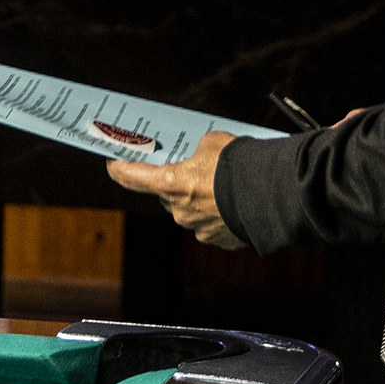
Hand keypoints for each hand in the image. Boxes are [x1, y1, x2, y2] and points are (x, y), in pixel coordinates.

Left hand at [107, 131, 243, 250]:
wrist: (272, 195)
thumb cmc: (238, 165)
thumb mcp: (212, 143)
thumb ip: (197, 151)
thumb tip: (200, 156)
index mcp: (170, 184)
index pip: (132, 177)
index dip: (120, 169)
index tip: (112, 164)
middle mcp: (179, 211)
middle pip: (167, 195)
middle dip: (176, 183)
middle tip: (191, 169)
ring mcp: (198, 229)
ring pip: (190, 211)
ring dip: (200, 199)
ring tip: (222, 185)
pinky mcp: (219, 240)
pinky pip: (212, 224)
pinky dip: (219, 214)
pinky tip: (235, 202)